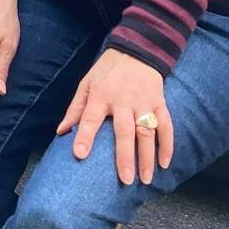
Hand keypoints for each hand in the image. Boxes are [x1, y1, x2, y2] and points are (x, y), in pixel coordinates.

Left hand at [56, 48, 173, 185]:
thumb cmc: (107, 71)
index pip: (90, 118)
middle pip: (124, 131)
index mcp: (101, 95)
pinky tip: (164, 163)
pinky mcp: (159, 101)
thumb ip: (75, 108)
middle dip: (125, 156)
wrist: (136, 49)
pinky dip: (167, 144)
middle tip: (126, 179)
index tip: (80, 155)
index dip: (84, 136)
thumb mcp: (87, 83)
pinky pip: (166, 125)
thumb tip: (61, 132)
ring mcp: (143, 101)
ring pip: (147, 132)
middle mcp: (123, 100)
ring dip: (147, 156)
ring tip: (145, 179)